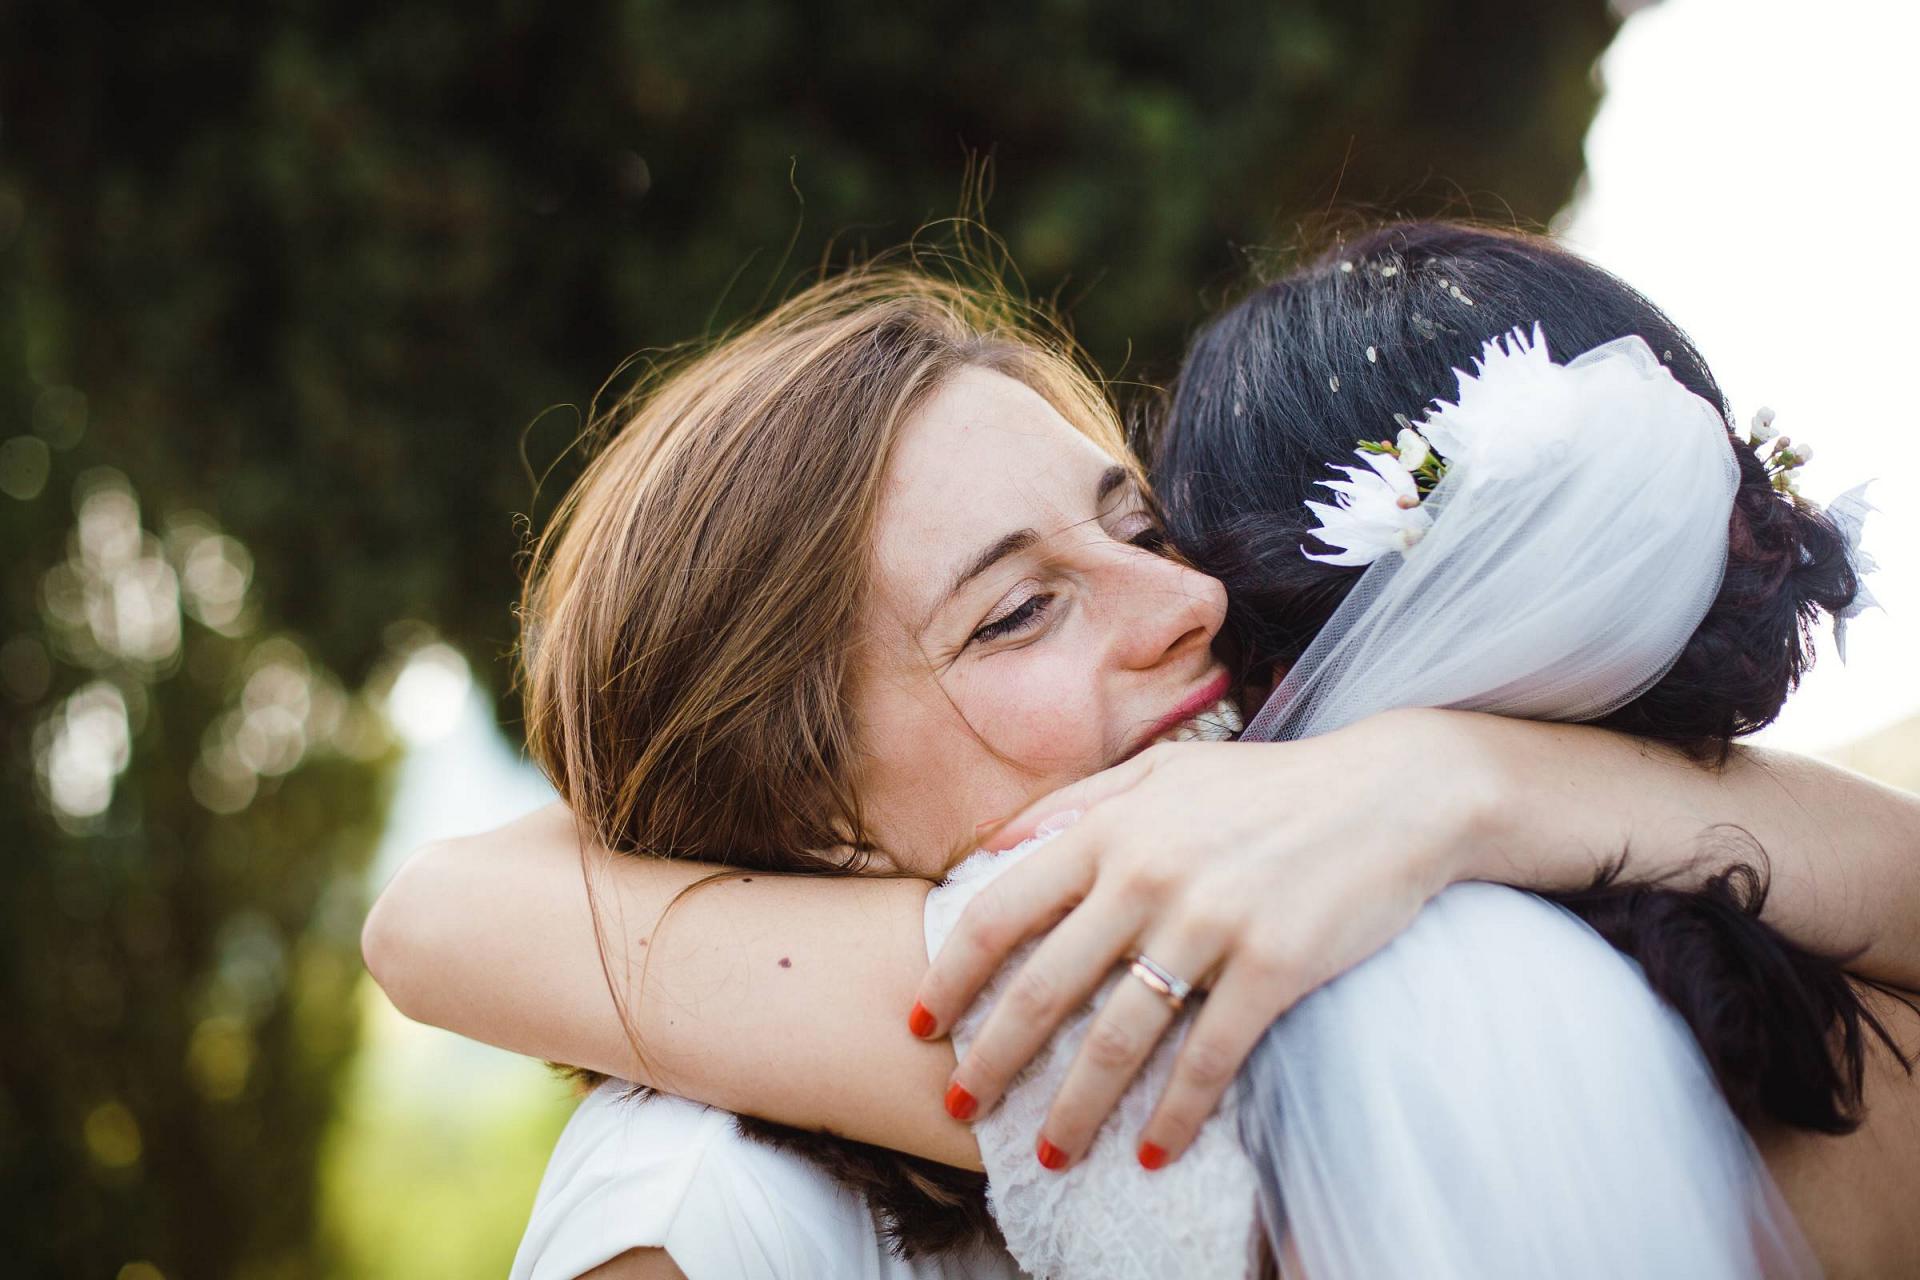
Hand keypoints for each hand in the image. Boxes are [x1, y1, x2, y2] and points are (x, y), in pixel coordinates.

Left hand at [909, 707, 1501, 1169]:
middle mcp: (1146, 876)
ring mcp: (1208, 923)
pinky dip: (1176, 1116)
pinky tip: (1155, 1156)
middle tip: (959, 1103)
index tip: (921, 1021)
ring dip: (1075, 1110)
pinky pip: (1207, 1060)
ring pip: (1117, 1039)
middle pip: (1043, 988)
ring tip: (1050, 1154)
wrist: (1391, 793)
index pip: (999, 912)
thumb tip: (990, 847)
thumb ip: (1074, 803)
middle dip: (991, 1056)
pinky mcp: (1272, 967)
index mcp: (1110, 830)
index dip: (949, 973)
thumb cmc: (1269, 784)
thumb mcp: (1164, 768)